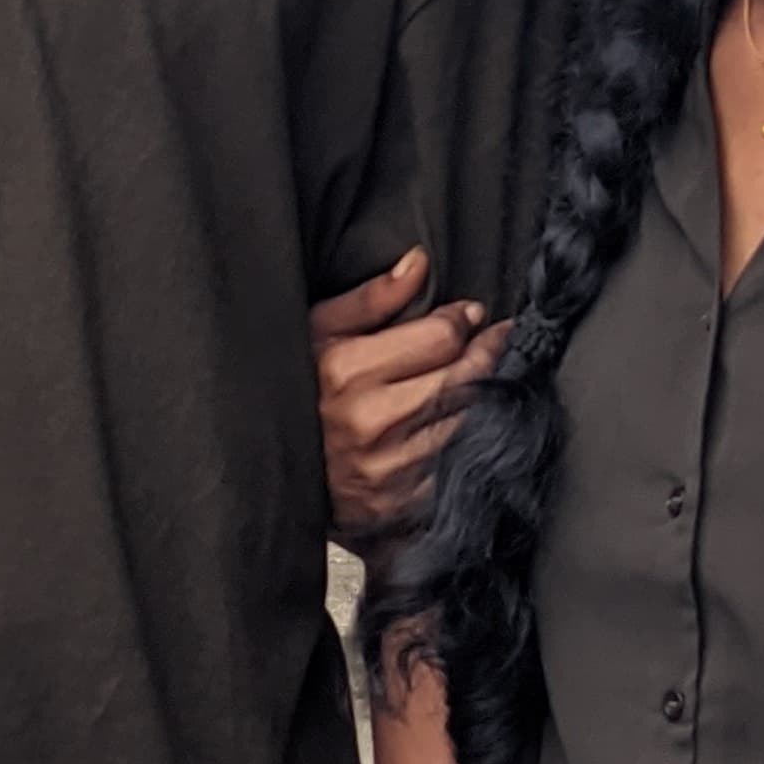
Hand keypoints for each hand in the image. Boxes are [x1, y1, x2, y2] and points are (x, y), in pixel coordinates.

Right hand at [311, 249, 506, 553]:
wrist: (268, 473)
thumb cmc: (296, 392)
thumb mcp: (316, 334)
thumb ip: (371, 298)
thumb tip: (419, 262)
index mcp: (346, 371)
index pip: (440, 337)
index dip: (462, 320)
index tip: (470, 315)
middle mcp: (371, 420)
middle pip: (463, 377)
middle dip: (486, 354)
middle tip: (495, 340)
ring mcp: (389, 467)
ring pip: (469, 420)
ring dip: (486, 396)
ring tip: (485, 378)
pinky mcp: (401, 502)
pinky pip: (458, 462)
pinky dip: (471, 440)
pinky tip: (469, 424)